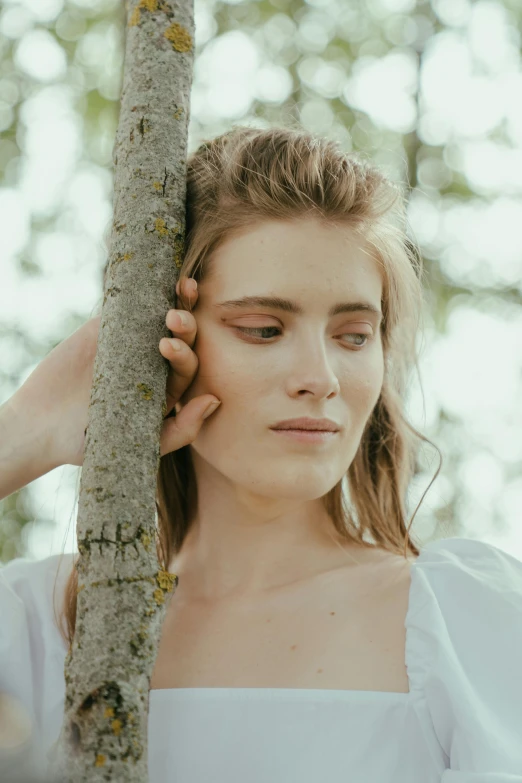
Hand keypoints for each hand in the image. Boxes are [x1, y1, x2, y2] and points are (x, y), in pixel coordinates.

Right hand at [11, 277, 219, 467]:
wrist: (43, 426)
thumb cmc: (92, 441)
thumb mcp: (142, 443)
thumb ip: (181, 429)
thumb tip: (215, 400)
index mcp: (167, 390)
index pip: (188, 367)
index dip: (186, 354)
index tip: (168, 346)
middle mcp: (155, 364)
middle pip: (183, 339)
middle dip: (185, 327)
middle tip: (174, 319)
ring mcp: (133, 342)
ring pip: (163, 317)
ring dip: (179, 301)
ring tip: (182, 289)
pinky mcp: (108, 326)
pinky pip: (129, 306)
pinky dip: (143, 291)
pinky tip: (153, 278)